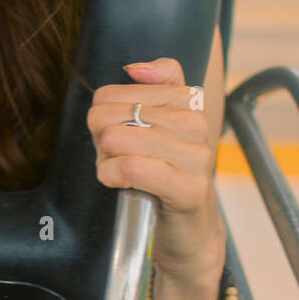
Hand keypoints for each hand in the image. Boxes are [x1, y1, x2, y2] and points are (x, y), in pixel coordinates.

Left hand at [87, 57, 223, 281]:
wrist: (188, 232)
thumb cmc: (161, 176)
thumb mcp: (155, 127)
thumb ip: (153, 86)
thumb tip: (134, 68)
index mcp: (186, 100)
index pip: (113, 92)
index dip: (102, 118)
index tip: (117, 137)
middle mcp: (196, 123)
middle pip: (109, 115)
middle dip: (101, 142)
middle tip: (117, 160)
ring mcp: (196, 156)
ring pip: (116, 139)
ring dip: (105, 162)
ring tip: (121, 174)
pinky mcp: (189, 188)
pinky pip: (129, 167)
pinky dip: (110, 175)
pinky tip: (116, 184)